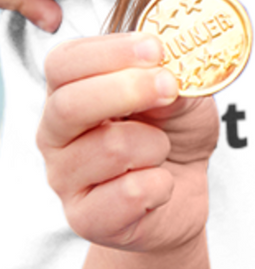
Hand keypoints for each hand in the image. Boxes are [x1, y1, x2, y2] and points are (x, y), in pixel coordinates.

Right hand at [39, 34, 218, 252]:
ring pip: (111, 148)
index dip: (110, 52)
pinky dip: (161, 185)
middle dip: (130, 91)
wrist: (185, 188)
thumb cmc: (175, 132)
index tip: (155, 50)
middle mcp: (56, 133)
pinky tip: (158, 183)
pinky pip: (130, 193)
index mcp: (72, 91)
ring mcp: (64, 178)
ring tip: (161, 150)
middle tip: (169, 88)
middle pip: (70, 105)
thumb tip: (167, 72)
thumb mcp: (184, 93)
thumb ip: (173, 76)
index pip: (65, 62)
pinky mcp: (85, 218)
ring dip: (156, 144)